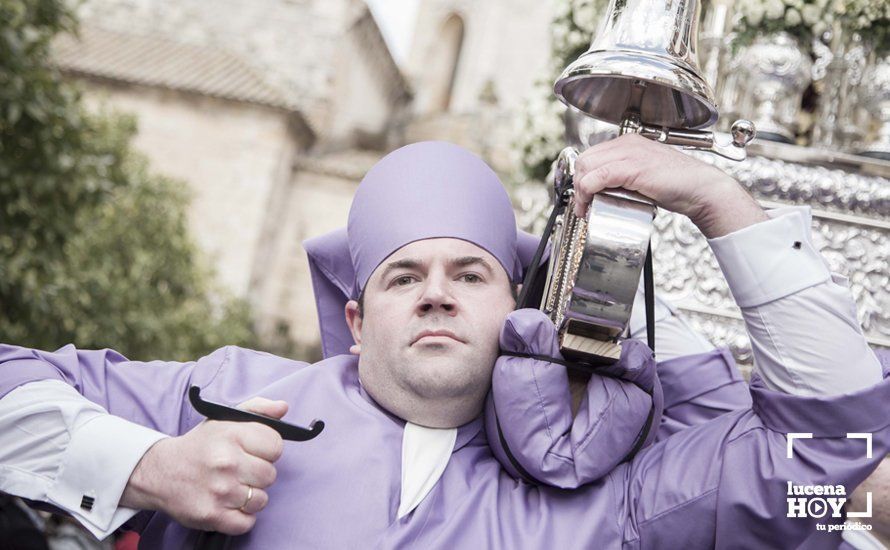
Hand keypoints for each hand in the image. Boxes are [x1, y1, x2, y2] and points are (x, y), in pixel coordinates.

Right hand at [121, 397, 286, 534]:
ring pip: (261, 500)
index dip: (268, 450)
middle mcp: (226, 462)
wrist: (159, 472)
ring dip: (250, 497)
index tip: (255, 452)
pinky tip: (228, 504)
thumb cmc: (200, 446)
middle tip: (241, 471)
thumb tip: (283, 408)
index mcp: (231, 434)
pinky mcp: (212, 515)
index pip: (276, 446)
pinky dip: (241, 517)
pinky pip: (247, 523)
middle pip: (270, 475)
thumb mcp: (225, 419)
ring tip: (232, 487)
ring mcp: (219, 490)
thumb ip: (258, 409)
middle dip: (258, 474)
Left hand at [572, 134, 767, 237]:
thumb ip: (625, 178)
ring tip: (586, 209)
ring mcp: (630, 153)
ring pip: (587, 167)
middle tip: (583, 205)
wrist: (702, 189)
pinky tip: (591, 204)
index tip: (583, 197)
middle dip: (578, 184)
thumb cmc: (677, 186)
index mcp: (629, 144)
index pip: (592, 155)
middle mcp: (627, 144)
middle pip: (585, 159)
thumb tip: (602, 191)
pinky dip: (588, 191)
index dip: (582, 177)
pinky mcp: (633, 167)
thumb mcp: (644, 177)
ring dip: (581, 191)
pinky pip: (598, 176)